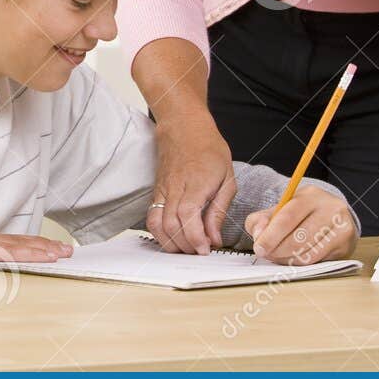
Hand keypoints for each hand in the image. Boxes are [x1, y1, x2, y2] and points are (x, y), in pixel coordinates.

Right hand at [0, 222, 72, 265]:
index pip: (9, 243)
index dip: (29, 245)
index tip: (48, 247)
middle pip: (20, 242)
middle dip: (45, 246)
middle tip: (68, 249)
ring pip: (20, 246)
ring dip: (44, 250)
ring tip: (63, 253)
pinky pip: (11, 253)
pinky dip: (29, 254)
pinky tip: (44, 256)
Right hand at [146, 111, 235, 254]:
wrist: (183, 127)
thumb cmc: (208, 149)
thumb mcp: (227, 178)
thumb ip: (219, 210)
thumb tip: (214, 238)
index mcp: (196, 184)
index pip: (188, 217)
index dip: (196, 239)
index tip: (206, 249)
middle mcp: (174, 189)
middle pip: (171, 225)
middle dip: (185, 246)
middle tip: (200, 251)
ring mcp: (162, 191)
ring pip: (156, 224)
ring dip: (170, 243)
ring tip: (186, 247)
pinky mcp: (156, 192)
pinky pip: (151, 217)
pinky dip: (160, 233)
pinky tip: (173, 238)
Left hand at [244, 186, 358, 263]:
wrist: (332, 215)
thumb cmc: (301, 213)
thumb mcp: (279, 209)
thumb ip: (261, 220)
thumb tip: (258, 235)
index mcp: (310, 195)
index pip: (288, 217)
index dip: (271, 236)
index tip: (259, 248)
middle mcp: (330, 209)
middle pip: (299, 238)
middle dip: (277, 250)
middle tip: (266, 254)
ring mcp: (341, 227)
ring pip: (308, 252)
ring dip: (287, 259)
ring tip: (278, 256)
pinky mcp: (345, 245)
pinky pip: (317, 260)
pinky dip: (299, 263)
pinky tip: (292, 258)